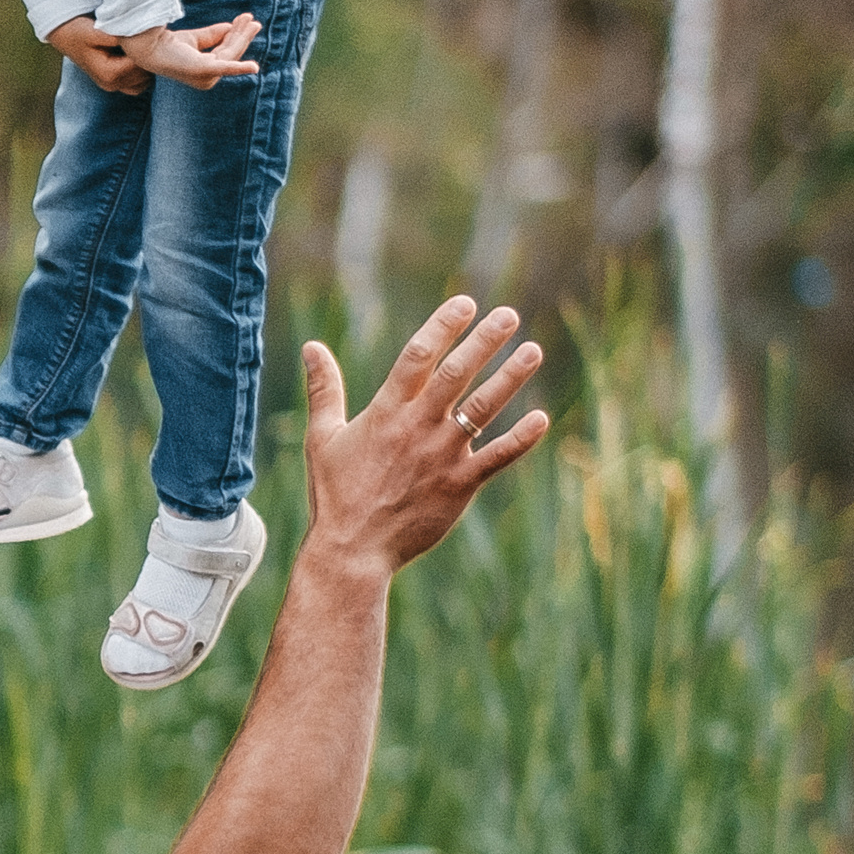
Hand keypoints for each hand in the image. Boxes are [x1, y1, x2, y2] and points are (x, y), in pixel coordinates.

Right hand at [44, 17, 149, 97]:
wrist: (65, 35)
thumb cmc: (78, 31)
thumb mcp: (95, 31)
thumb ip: (116, 36)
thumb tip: (136, 37)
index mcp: (109, 74)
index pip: (141, 66)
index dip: (147, 51)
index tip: (148, 34)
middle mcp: (111, 84)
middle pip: (144, 75)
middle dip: (147, 58)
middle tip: (147, 39)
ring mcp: (113, 85)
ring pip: (143, 81)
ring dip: (145, 65)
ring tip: (141, 46)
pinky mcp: (114, 82)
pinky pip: (137, 82)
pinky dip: (140, 70)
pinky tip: (136, 53)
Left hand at [123, 14, 261, 90]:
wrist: (152, 47)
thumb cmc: (171, 45)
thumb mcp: (197, 38)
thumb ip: (215, 34)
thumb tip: (232, 26)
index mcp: (206, 74)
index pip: (226, 52)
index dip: (237, 36)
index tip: (246, 18)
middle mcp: (207, 79)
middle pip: (231, 53)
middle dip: (242, 36)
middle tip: (253, 20)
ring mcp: (205, 76)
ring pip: (230, 53)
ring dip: (241, 37)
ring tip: (251, 22)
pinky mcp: (203, 70)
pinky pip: (225, 68)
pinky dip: (239, 68)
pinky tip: (253, 68)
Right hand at [300, 294, 547, 581]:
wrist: (352, 551)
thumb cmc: (335, 495)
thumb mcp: (322, 437)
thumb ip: (324, 389)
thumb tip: (312, 347)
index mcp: (386, 412)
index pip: (418, 355)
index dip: (444, 325)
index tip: (466, 303)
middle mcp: (417, 427)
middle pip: (456, 373)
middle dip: (485, 341)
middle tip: (509, 314)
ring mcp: (441, 456)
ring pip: (482, 408)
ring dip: (510, 378)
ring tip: (534, 351)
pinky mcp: (459, 485)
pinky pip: (497, 457)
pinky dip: (521, 438)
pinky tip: (541, 418)